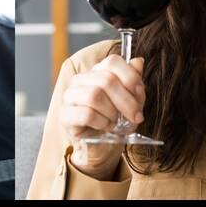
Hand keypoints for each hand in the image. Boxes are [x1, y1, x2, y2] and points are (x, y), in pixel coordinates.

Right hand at [59, 54, 145, 179]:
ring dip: (112, 112)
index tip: (140, 93)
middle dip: (126, 100)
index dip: (130, 77)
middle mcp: (80, 79)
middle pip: (106, 80)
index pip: (112, 61)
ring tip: (116, 121)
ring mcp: (70, 96)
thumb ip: (134, 82)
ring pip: (94, 95)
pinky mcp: (65, 115)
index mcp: (97, 71)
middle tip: (136, 115)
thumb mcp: (131, 100)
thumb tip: (138, 62)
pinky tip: (105, 126)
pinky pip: (86, 114)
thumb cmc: (116, 118)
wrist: (102, 145)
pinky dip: (102, 122)